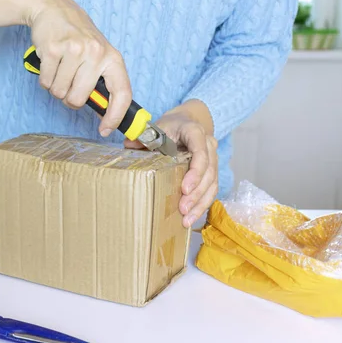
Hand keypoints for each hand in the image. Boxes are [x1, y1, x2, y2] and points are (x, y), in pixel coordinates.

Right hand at [28, 0, 132, 136]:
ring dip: (56, 87)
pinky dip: (45, 79)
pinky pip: (46, 83)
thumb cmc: (78, 38)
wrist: (54, 9)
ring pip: (60, 93)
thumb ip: (102, 82)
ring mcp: (74, 50)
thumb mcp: (99, 55)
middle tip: (69, 83)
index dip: (115, 116)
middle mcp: (96, 53)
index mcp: (112, 58)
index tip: (105, 130)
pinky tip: (50, 62)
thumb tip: (105, 114)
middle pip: (79, 99)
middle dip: (70, 98)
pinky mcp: (53, 49)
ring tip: (60, 68)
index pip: (121, 93)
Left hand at [124, 100, 218, 227]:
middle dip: (196, 193)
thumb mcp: (156, 128)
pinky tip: (191, 216)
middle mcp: (208, 144)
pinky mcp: (212, 171)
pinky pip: (211, 189)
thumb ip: (143, 138)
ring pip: (212, 183)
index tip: (185, 188)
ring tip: (187, 219)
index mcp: (195, 131)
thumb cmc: (170, 127)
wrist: (184, 122)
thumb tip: (128, 146)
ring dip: (200, 203)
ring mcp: (213, 158)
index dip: (195, 171)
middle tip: (182, 208)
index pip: (200, 152)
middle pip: (209, 171)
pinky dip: (202, 204)